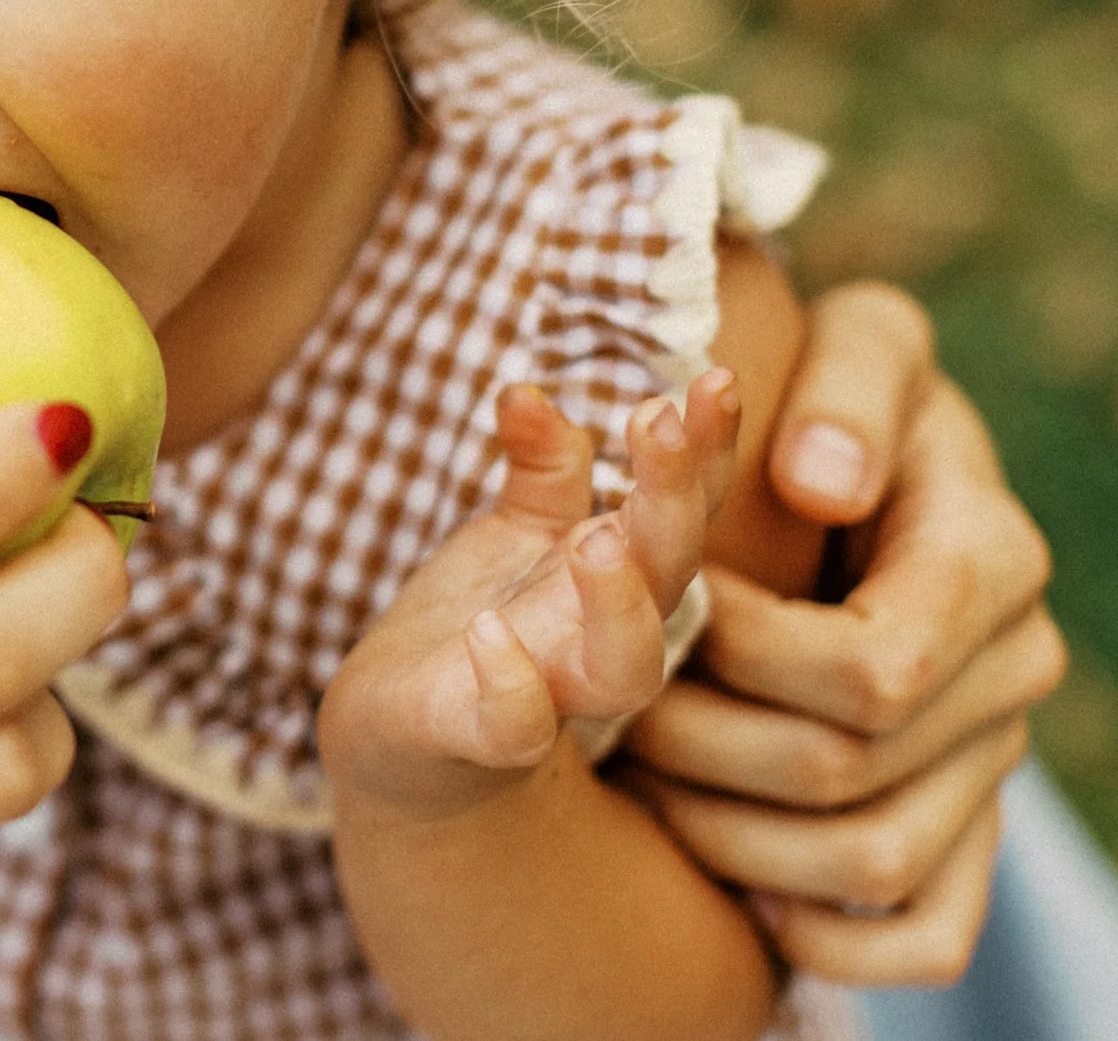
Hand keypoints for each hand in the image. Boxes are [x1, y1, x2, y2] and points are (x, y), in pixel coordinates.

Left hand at [322, 371, 740, 818]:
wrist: (398, 740)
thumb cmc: (480, 627)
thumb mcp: (518, 533)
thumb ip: (542, 464)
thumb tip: (527, 390)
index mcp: (616, 574)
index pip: (678, 505)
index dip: (706, 446)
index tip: (719, 377)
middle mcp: (597, 633)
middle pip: (667, 569)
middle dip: (673, 495)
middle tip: (659, 417)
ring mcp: (546, 690)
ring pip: (619, 667)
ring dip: (616, 601)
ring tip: (597, 538)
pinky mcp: (473, 736)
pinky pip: (508, 728)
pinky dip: (508, 688)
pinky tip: (488, 637)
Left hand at [621, 283, 1066, 985]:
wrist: (869, 471)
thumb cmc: (848, 398)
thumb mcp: (863, 345)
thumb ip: (852, 388)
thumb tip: (823, 479)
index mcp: (992, 559)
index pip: (871, 666)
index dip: (743, 652)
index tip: (662, 602)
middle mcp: (1011, 672)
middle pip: (849, 769)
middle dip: (702, 741)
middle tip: (611, 703)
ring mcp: (992, 760)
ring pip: (870, 860)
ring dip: (730, 835)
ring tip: (638, 776)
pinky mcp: (967, 829)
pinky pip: (923, 933)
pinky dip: (824, 934)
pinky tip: (734, 882)